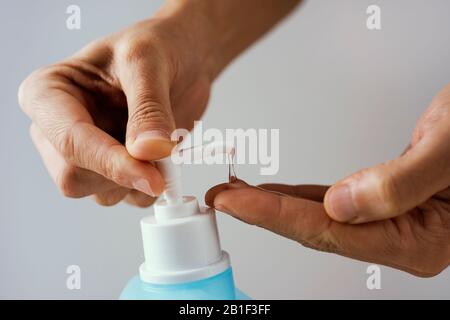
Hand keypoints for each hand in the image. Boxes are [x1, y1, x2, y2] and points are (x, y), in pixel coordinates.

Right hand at [19, 6, 212, 205]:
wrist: (184, 62)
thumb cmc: (158, 48)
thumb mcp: (149, 62)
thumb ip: (148, 108)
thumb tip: (147, 152)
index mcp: (49, 94)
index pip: (70, 140)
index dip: (110, 162)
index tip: (152, 175)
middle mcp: (58, 128)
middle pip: (75, 176)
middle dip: (124, 173)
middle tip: (165, 154)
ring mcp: (84, 153)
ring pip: (100, 193)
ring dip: (139, 180)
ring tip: (162, 145)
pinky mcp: (109, 170)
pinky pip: (124, 197)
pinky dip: (148, 186)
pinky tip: (162, 159)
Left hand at [206, 84, 449, 276]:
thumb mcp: (449, 150)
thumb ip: (399, 184)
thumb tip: (342, 205)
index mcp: (417, 240)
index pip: (328, 231)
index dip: (275, 215)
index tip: (235, 202)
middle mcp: (398, 238)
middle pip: (315, 229)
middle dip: (264, 213)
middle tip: (222, 198)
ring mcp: (388, 224)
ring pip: (317, 218)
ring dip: (275, 204)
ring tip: (236, 192)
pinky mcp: (379, 204)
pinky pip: (329, 203)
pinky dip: (297, 195)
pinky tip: (275, 191)